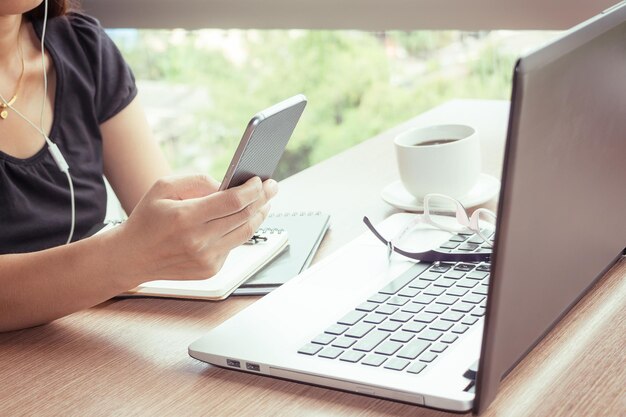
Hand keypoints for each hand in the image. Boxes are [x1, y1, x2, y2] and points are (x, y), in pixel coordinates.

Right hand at [111, 174, 277, 284]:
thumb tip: (228, 184)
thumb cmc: (147, 218)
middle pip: (245, 217)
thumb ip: (197, 181)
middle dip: (263, 199)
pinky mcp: (210, 269)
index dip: (253, 189)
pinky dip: (240, 230)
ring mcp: (206, 259)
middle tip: (272, 187)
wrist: (131, 257)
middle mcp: (198, 241)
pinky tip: (242, 219)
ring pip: (245, 233)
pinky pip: (233, 245)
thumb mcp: (163, 187)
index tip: (262, 180)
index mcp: (186, 218)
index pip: (233, 202)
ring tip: (265, 202)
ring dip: (259, 215)